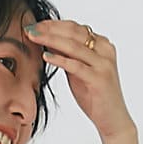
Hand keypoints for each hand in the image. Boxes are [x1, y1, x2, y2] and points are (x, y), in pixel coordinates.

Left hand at [25, 19, 134, 138]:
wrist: (112, 119)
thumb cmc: (94, 95)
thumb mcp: (78, 71)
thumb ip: (67, 56)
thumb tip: (48, 40)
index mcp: (102, 44)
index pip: (74, 28)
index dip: (53, 24)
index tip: (35, 25)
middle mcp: (105, 50)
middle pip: (73, 32)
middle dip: (49, 29)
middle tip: (30, 28)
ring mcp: (103, 63)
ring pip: (73, 46)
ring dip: (50, 39)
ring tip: (33, 37)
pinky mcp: (99, 78)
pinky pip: (76, 66)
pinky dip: (60, 59)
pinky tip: (45, 56)